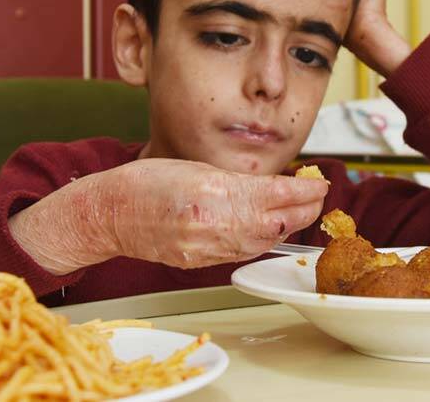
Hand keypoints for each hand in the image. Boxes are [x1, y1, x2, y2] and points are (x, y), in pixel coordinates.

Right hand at [9, 158, 327, 273]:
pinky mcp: (198, 262)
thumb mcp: (196, 167)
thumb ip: (235, 181)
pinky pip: (241, 253)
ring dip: (287, 228)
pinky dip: (262, 241)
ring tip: (304, 213)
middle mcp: (211, 222)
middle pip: (274, 222)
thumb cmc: (145, 183)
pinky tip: (272, 231)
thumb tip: (273, 187)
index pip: (272, 194)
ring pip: (261, 241)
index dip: (301, 191)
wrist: (109, 213)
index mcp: (212, 191)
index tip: (319, 183)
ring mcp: (204, 247)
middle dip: (303, 211)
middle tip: (320, 198)